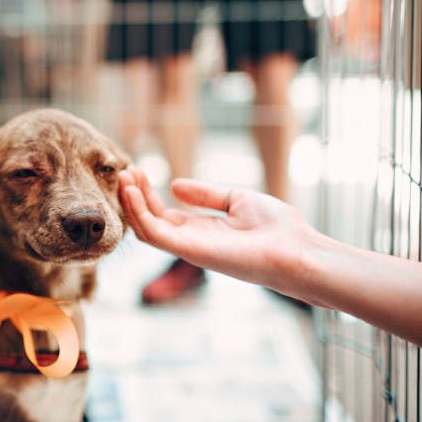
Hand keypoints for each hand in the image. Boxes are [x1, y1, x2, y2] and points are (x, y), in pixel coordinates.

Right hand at [119, 167, 318, 296]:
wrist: (297, 250)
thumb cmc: (277, 228)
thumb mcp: (237, 199)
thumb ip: (206, 195)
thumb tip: (175, 185)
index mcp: (202, 231)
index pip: (163, 214)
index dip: (147, 193)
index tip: (138, 170)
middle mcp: (191, 241)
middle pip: (150, 220)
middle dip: (135, 195)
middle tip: (125, 171)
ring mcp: (189, 247)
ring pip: (145, 228)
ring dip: (131, 203)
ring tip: (125, 177)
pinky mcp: (190, 251)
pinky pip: (154, 233)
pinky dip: (139, 212)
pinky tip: (133, 191)